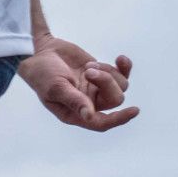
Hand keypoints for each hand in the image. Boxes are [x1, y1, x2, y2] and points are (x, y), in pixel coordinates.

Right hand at [19, 38, 136, 131]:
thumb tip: (89, 116)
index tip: (134, 110)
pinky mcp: (102, 74)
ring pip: (120, 85)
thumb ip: (74, 101)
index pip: (100, 123)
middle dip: (106, 82)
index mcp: (74, 113)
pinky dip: (124, 66)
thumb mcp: (56, 88)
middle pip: (114, 100)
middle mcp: (88, 104)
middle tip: (88, 70)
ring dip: (108, 72)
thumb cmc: (43, 74)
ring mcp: (96, 89)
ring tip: (88, 65)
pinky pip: (123, 74)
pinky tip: (120, 58)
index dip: (118, 119)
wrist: (42, 54)